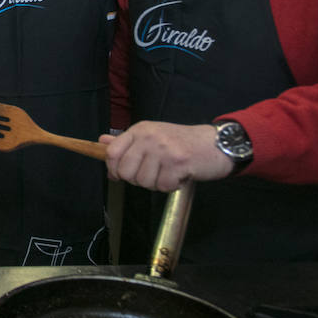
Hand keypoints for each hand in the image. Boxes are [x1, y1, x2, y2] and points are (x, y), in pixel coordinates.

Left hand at [100, 122, 231, 190]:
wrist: (216, 144)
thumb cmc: (182, 142)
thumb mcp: (152, 136)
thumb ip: (127, 142)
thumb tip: (102, 142)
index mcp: (140, 130)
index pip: (112, 153)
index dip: (114, 169)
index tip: (121, 175)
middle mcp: (150, 137)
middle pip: (126, 171)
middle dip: (137, 179)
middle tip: (153, 174)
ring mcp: (164, 149)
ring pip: (144, 182)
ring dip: (156, 184)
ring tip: (168, 172)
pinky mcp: (178, 163)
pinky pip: (163, 187)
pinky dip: (171, 186)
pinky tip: (179, 176)